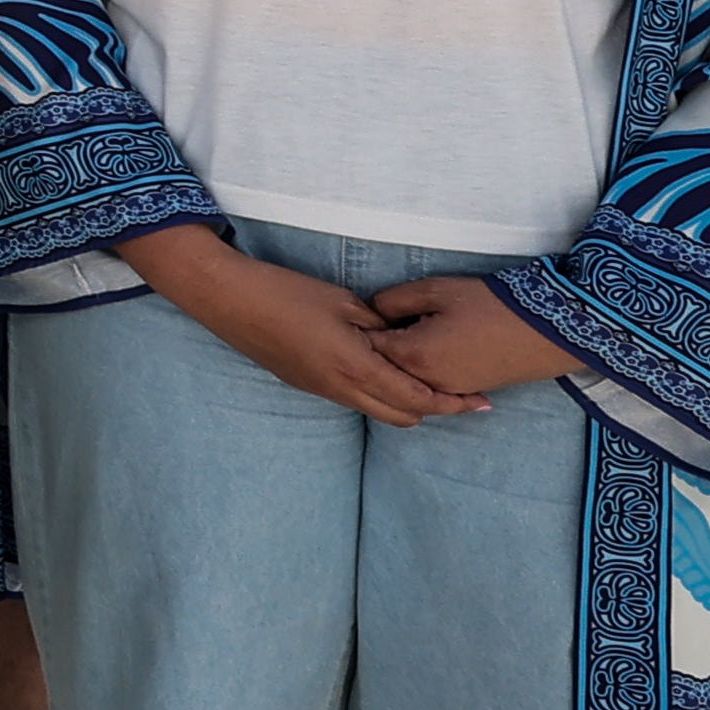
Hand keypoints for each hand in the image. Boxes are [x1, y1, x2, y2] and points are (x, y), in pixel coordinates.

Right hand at [142, 233, 467, 423]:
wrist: (229, 300)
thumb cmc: (286, 292)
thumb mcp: (343, 301)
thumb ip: (379, 325)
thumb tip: (404, 337)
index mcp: (355, 366)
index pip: (417, 398)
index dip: (452, 402)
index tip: (479, 400)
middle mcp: (341, 388)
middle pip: (403, 416)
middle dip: (435, 409)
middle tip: (460, 393)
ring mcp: (321, 390)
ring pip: (378, 411)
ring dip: (405, 403)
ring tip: (426, 383)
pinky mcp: (306, 384)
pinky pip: (354, 400)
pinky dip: (379, 395)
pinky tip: (384, 372)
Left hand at [367, 273, 581, 402]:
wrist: (547, 330)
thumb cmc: (491, 305)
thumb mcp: (436, 291)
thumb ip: (393, 301)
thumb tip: (372, 312)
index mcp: (412, 355)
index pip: (365, 348)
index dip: (359, 330)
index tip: (360, 314)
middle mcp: (424, 382)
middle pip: (381, 369)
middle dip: (374, 348)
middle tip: (379, 322)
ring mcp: (446, 391)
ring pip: (404, 381)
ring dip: (397, 361)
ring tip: (405, 332)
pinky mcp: (465, 392)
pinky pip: (429, 386)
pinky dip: (419, 371)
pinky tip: (427, 347)